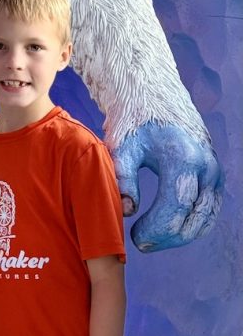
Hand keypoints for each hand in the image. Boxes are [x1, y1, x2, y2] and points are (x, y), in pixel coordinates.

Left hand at [113, 121, 221, 250]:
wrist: (152, 92)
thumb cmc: (133, 118)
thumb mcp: (121, 146)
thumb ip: (124, 179)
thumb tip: (127, 211)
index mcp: (183, 157)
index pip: (175, 207)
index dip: (156, 229)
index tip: (134, 237)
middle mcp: (206, 165)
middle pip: (194, 218)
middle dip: (167, 238)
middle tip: (139, 243)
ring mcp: (214, 170)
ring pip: (205, 218)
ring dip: (179, 234)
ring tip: (150, 237)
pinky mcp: (214, 173)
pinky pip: (208, 209)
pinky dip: (190, 223)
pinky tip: (165, 226)